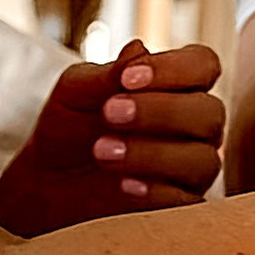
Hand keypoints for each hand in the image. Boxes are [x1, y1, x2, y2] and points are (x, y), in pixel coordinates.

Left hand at [0, 41, 227, 233]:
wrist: (45, 184)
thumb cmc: (67, 128)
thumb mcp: (75, 93)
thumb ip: (107, 74)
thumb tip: (138, 49)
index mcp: (178, 86)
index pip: (203, 66)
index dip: (175, 70)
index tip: (129, 79)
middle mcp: (195, 126)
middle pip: (209, 113)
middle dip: (160, 112)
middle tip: (110, 113)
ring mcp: (192, 168)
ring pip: (203, 159)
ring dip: (153, 153)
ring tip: (103, 152)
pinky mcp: (181, 206)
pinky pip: (188, 201)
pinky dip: (156, 191)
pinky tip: (123, 185)